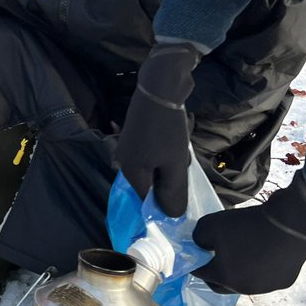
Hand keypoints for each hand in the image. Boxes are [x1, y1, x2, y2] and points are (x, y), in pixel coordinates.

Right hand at [115, 43, 200, 216]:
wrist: (160, 88)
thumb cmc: (167, 130)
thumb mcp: (175, 165)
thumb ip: (173, 192)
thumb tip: (172, 216)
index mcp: (130, 173)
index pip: (145, 201)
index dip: (164, 202)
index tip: (182, 193)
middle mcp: (123, 162)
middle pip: (148, 184)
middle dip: (168, 180)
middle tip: (182, 166)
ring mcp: (128, 147)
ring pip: (152, 168)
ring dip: (168, 165)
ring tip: (179, 151)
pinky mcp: (135, 135)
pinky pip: (152, 154)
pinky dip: (164, 153)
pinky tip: (175, 141)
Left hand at [193, 173, 305, 294]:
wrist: (292, 223)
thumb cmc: (248, 225)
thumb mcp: (210, 224)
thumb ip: (198, 238)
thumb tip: (200, 246)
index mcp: (225, 278)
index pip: (201, 274)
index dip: (196, 263)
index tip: (195, 255)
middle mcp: (245, 289)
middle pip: (222, 284)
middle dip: (214, 274)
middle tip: (213, 258)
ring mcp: (267, 287)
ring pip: (245, 282)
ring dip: (239, 272)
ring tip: (240, 254)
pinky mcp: (284, 281)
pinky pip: (265, 276)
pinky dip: (260, 269)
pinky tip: (262, 253)